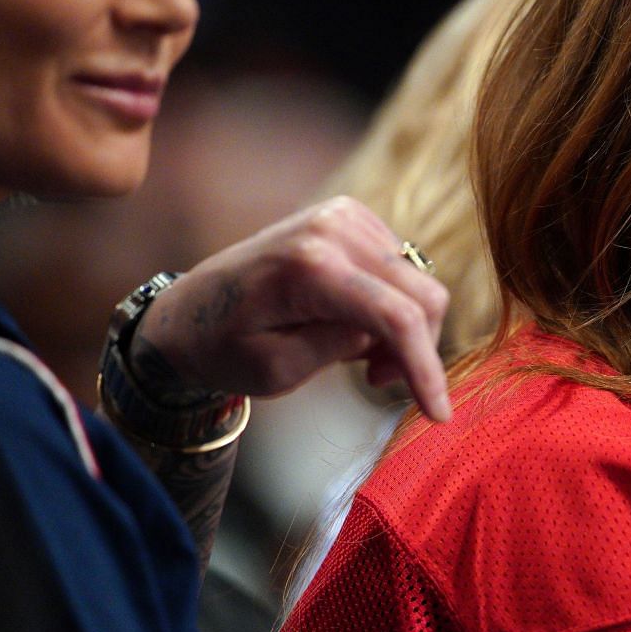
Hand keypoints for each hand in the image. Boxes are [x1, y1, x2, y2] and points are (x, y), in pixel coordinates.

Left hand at [133, 195, 452, 420]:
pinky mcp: (349, 217)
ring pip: (418, 283)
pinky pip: (401, 269)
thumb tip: (389, 331)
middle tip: (377, 379)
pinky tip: (355, 322)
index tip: (440, 415)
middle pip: (421, 295)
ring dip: (402, 328)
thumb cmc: (222, 348)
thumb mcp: (278, 370)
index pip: (396, 317)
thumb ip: (341, 348)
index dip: (426, 368)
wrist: (190, 311)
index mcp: (310, 267)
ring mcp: (343, 216)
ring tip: (357, 355)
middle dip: (416, 348)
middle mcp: (332, 228)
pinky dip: (391, 303)